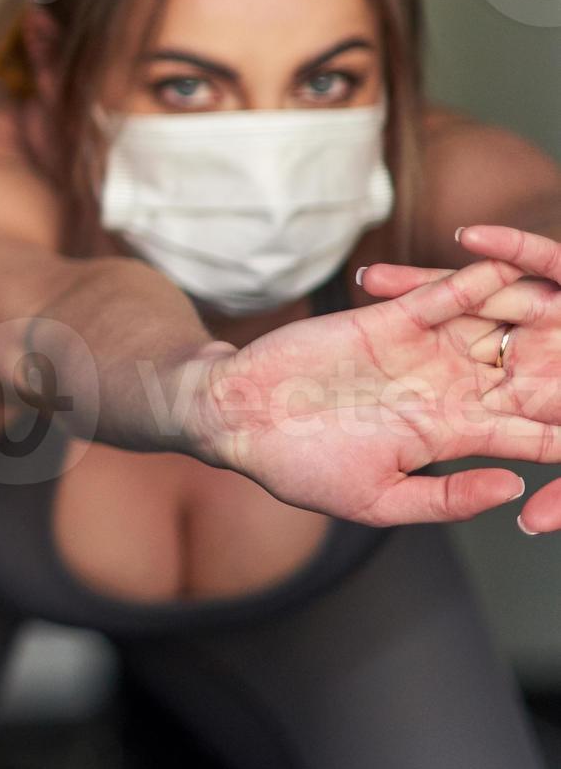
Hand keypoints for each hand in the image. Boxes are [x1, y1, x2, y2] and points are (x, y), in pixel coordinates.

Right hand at [189, 257, 560, 526]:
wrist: (237, 416)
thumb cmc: (299, 468)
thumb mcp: (377, 501)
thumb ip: (445, 497)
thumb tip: (511, 489)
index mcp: (447, 436)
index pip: (525, 436)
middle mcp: (444, 390)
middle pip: (521, 377)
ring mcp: (419, 352)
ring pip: (490, 331)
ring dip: (531, 317)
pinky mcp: (387, 319)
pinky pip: (440, 298)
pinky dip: (472, 282)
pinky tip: (510, 267)